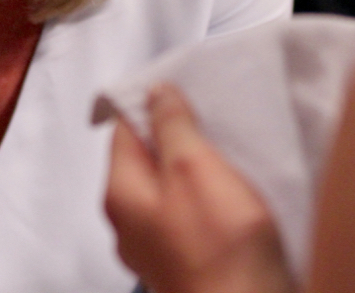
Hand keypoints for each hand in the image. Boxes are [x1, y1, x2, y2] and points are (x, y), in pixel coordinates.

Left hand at [105, 84, 293, 292]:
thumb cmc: (220, 248)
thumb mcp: (194, 168)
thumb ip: (172, 127)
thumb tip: (155, 93)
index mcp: (121, 193)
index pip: (123, 130)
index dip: (151, 104)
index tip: (184, 91)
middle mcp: (129, 223)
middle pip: (147, 160)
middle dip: (177, 137)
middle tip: (213, 122)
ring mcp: (155, 248)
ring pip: (170, 190)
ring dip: (197, 170)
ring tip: (230, 157)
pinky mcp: (185, 264)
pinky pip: (189, 218)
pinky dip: (208, 201)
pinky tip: (234, 199)